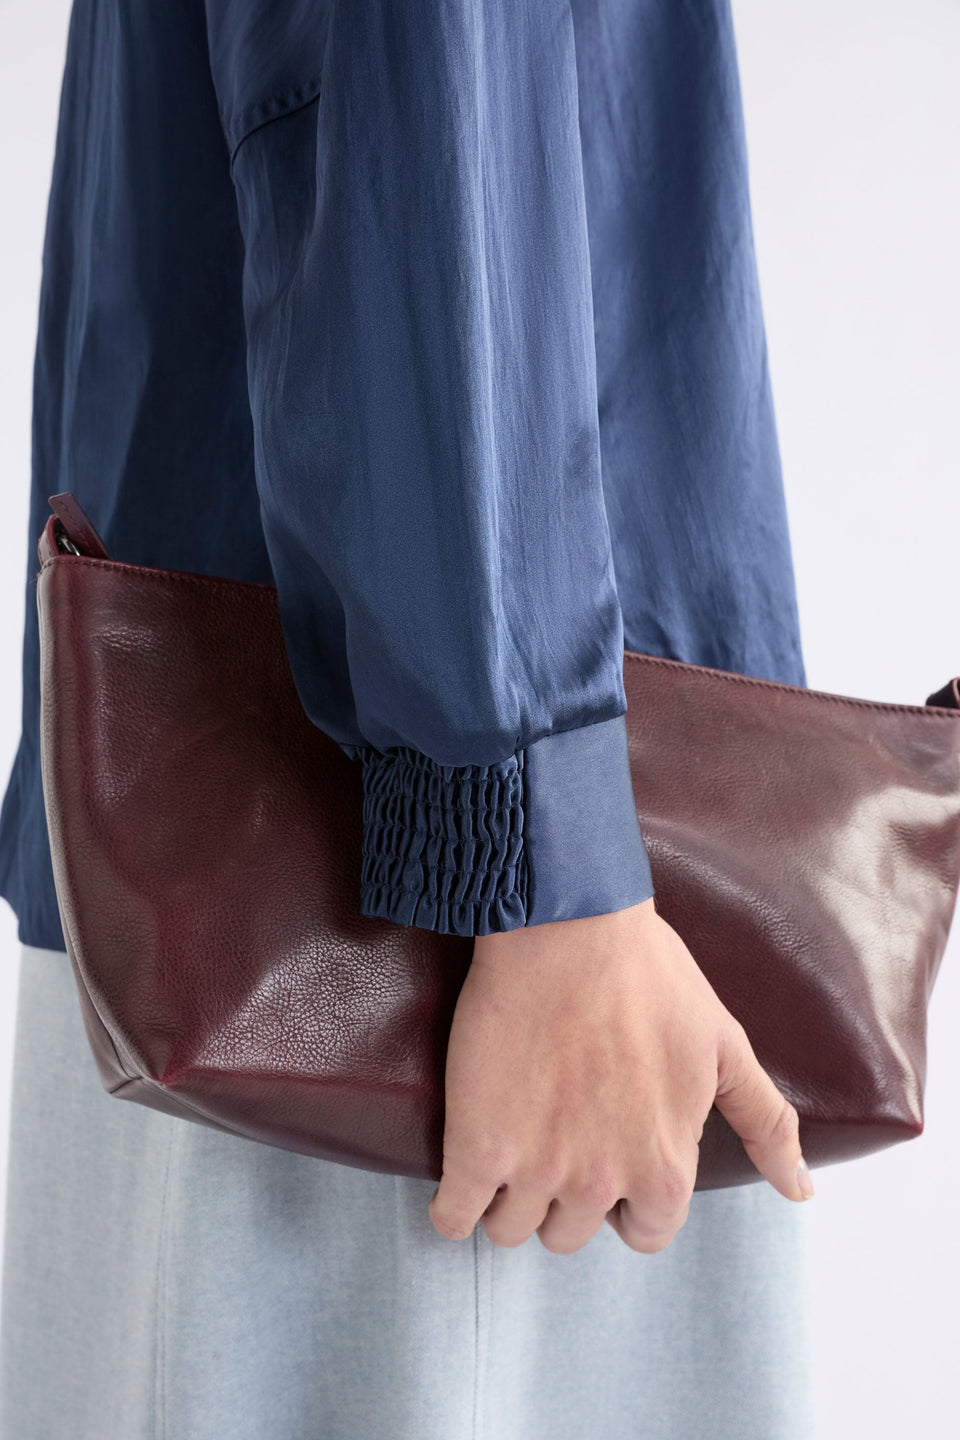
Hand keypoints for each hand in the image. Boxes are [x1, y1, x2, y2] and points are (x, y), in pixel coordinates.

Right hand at [428, 896, 813, 1254]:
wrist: (566, 927)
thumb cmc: (648, 976)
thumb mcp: (725, 1046)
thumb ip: (766, 1123)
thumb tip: (801, 1190)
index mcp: (665, 1168)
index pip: (646, 1232)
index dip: (626, 1197)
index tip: (607, 1152)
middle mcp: (601, 1182)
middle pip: (571, 1234)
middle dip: (564, 1194)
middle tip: (555, 1134)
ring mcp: (535, 1170)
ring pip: (513, 1230)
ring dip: (510, 1199)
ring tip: (510, 1142)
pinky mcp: (476, 1148)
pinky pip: (452, 1218)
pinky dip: (453, 1208)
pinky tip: (463, 1174)